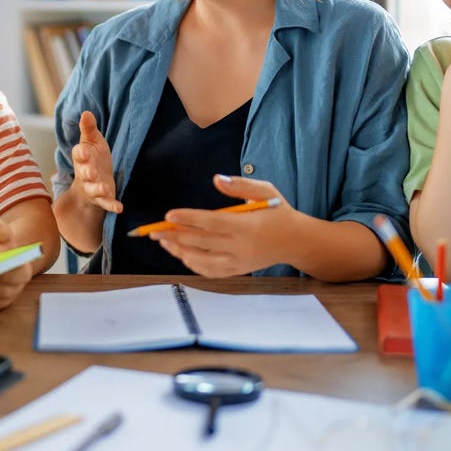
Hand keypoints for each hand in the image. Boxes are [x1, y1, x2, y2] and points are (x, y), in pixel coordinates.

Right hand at [71, 111, 120, 213]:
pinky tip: (119, 208)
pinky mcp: (103, 198)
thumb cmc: (92, 158)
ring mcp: (93, 187)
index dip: (81, 154)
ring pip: (94, 190)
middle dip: (88, 173)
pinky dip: (112, 205)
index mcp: (82, 158)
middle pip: (85, 173)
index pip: (79, 154)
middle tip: (91, 172)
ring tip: (105, 189)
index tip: (84, 152)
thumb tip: (86, 112)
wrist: (91, 181)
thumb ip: (88, 129)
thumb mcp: (92, 141)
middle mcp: (85, 173)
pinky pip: (106, 203)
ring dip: (98, 189)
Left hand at [152, 175, 298, 276]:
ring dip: (180, 251)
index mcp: (246, 226)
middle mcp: (240, 247)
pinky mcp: (237, 270)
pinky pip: (210, 271)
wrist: (296, 241)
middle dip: (175, 236)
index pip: (211, 223)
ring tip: (164, 241)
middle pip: (201, 243)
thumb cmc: (278, 212)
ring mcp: (238, 262)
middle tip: (154, 232)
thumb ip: (240, 185)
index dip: (188, 219)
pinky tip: (181, 254)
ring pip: (202, 260)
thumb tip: (216, 179)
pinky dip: (193, 264)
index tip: (169, 215)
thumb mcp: (266, 191)